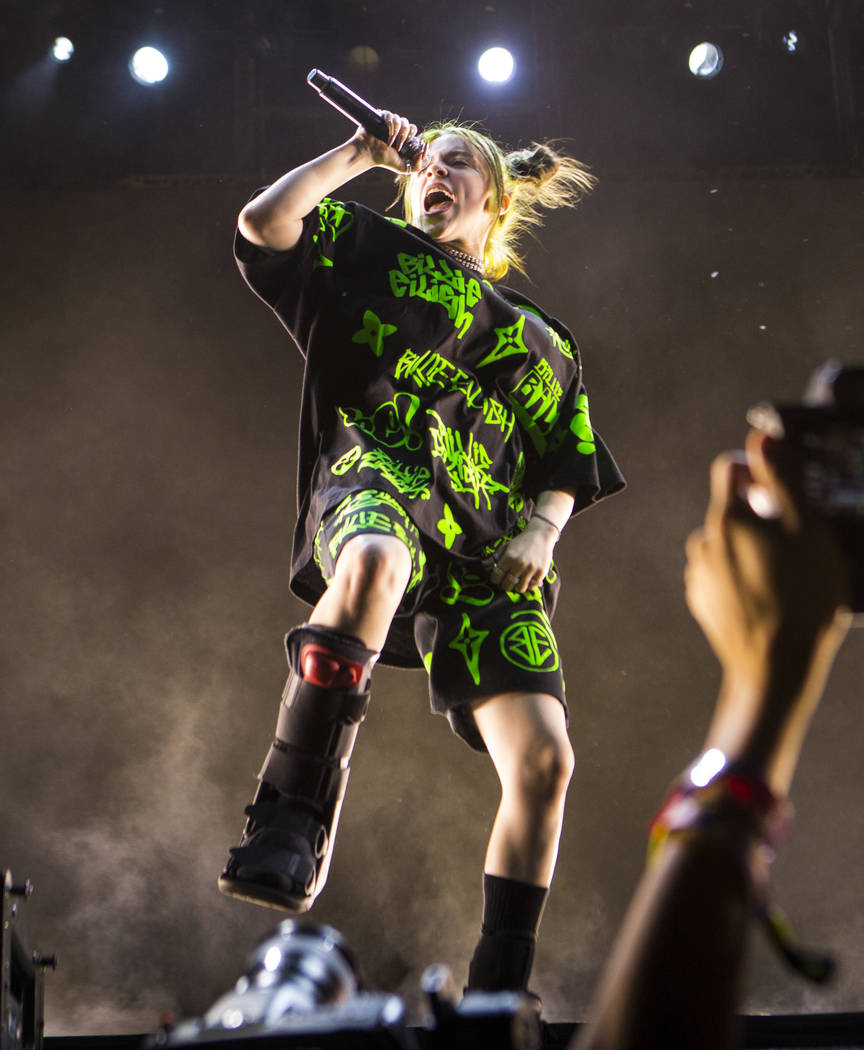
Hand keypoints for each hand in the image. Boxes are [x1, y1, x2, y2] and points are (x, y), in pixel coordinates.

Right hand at [350, 111, 425, 172]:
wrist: (368, 153)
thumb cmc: (384, 160)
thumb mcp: (403, 167)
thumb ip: (417, 166)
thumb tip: (427, 157)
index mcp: (405, 140)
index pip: (417, 135)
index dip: (420, 140)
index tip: (421, 146)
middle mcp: (399, 131)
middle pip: (411, 126)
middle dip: (406, 137)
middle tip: (400, 147)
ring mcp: (391, 123)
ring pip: (402, 120)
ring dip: (398, 133)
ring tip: (391, 144)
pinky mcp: (383, 117)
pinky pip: (391, 116)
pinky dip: (391, 126)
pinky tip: (387, 135)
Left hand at [490, 517, 557, 592]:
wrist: (540, 534)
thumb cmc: (521, 541)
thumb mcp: (507, 546)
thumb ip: (496, 557)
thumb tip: (484, 566)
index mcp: (508, 557)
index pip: (496, 576)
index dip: (495, 580)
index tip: (497, 580)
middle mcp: (519, 563)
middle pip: (507, 584)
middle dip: (504, 585)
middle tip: (506, 584)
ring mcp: (531, 568)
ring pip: (520, 588)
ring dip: (517, 588)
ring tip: (516, 584)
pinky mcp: (541, 572)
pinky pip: (532, 586)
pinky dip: (528, 586)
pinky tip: (527, 582)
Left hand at [685, 429, 849, 793]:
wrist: (774, 671)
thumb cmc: (801, 599)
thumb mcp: (807, 531)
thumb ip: (783, 480)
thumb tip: (762, 438)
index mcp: (726, 518)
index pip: (731, 468)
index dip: (760, 470)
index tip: (786, 491)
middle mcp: (703, 542)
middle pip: (733, 508)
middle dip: (764, 515)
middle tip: (799, 542)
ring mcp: (699, 575)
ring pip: (729, 543)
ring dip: (754, 548)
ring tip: (788, 576)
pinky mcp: (703, 603)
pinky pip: (724, 574)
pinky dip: (745, 576)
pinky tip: (771, 598)